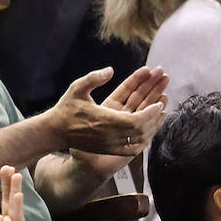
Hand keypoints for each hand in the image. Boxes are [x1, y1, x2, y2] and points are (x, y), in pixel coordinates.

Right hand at [47, 67, 166, 155]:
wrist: (56, 132)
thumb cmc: (67, 108)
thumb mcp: (77, 88)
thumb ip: (94, 78)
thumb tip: (110, 70)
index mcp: (104, 120)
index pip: (135, 120)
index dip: (150, 113)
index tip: (159, 103)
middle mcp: (110, 135)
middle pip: (141, 129)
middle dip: (155, 114)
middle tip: (164, 99)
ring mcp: (110, 145)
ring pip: (139, 139)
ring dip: (153, 126)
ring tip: (163, 111)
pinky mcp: (109, 149)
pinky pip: (133, 147)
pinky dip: (144, 139)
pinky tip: (153, 128)